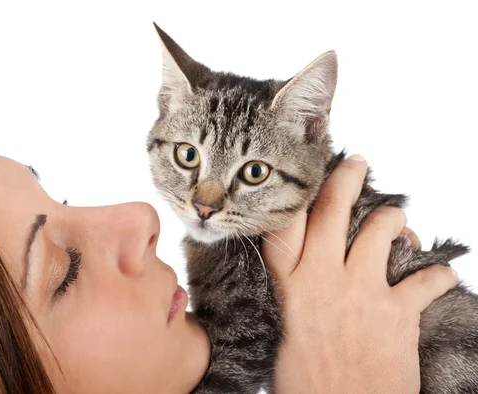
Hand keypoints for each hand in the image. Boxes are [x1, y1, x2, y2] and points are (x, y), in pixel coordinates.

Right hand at [262, 155, 457, 393]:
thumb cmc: (309, 385)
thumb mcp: (282, 338)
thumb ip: (291, 305)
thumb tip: (298, 288)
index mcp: (290, 289)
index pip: (284, 230)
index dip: (293, 198)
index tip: (302, 177)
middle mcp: (323, 281)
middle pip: (331, 214)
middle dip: (346, 181)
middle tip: (357, 164)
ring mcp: (362, 292)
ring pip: (380, 231)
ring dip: (393, 221)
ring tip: (397, 222)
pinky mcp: (398, 311)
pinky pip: (427, 278)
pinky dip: (437, 273)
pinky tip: (438, 274)